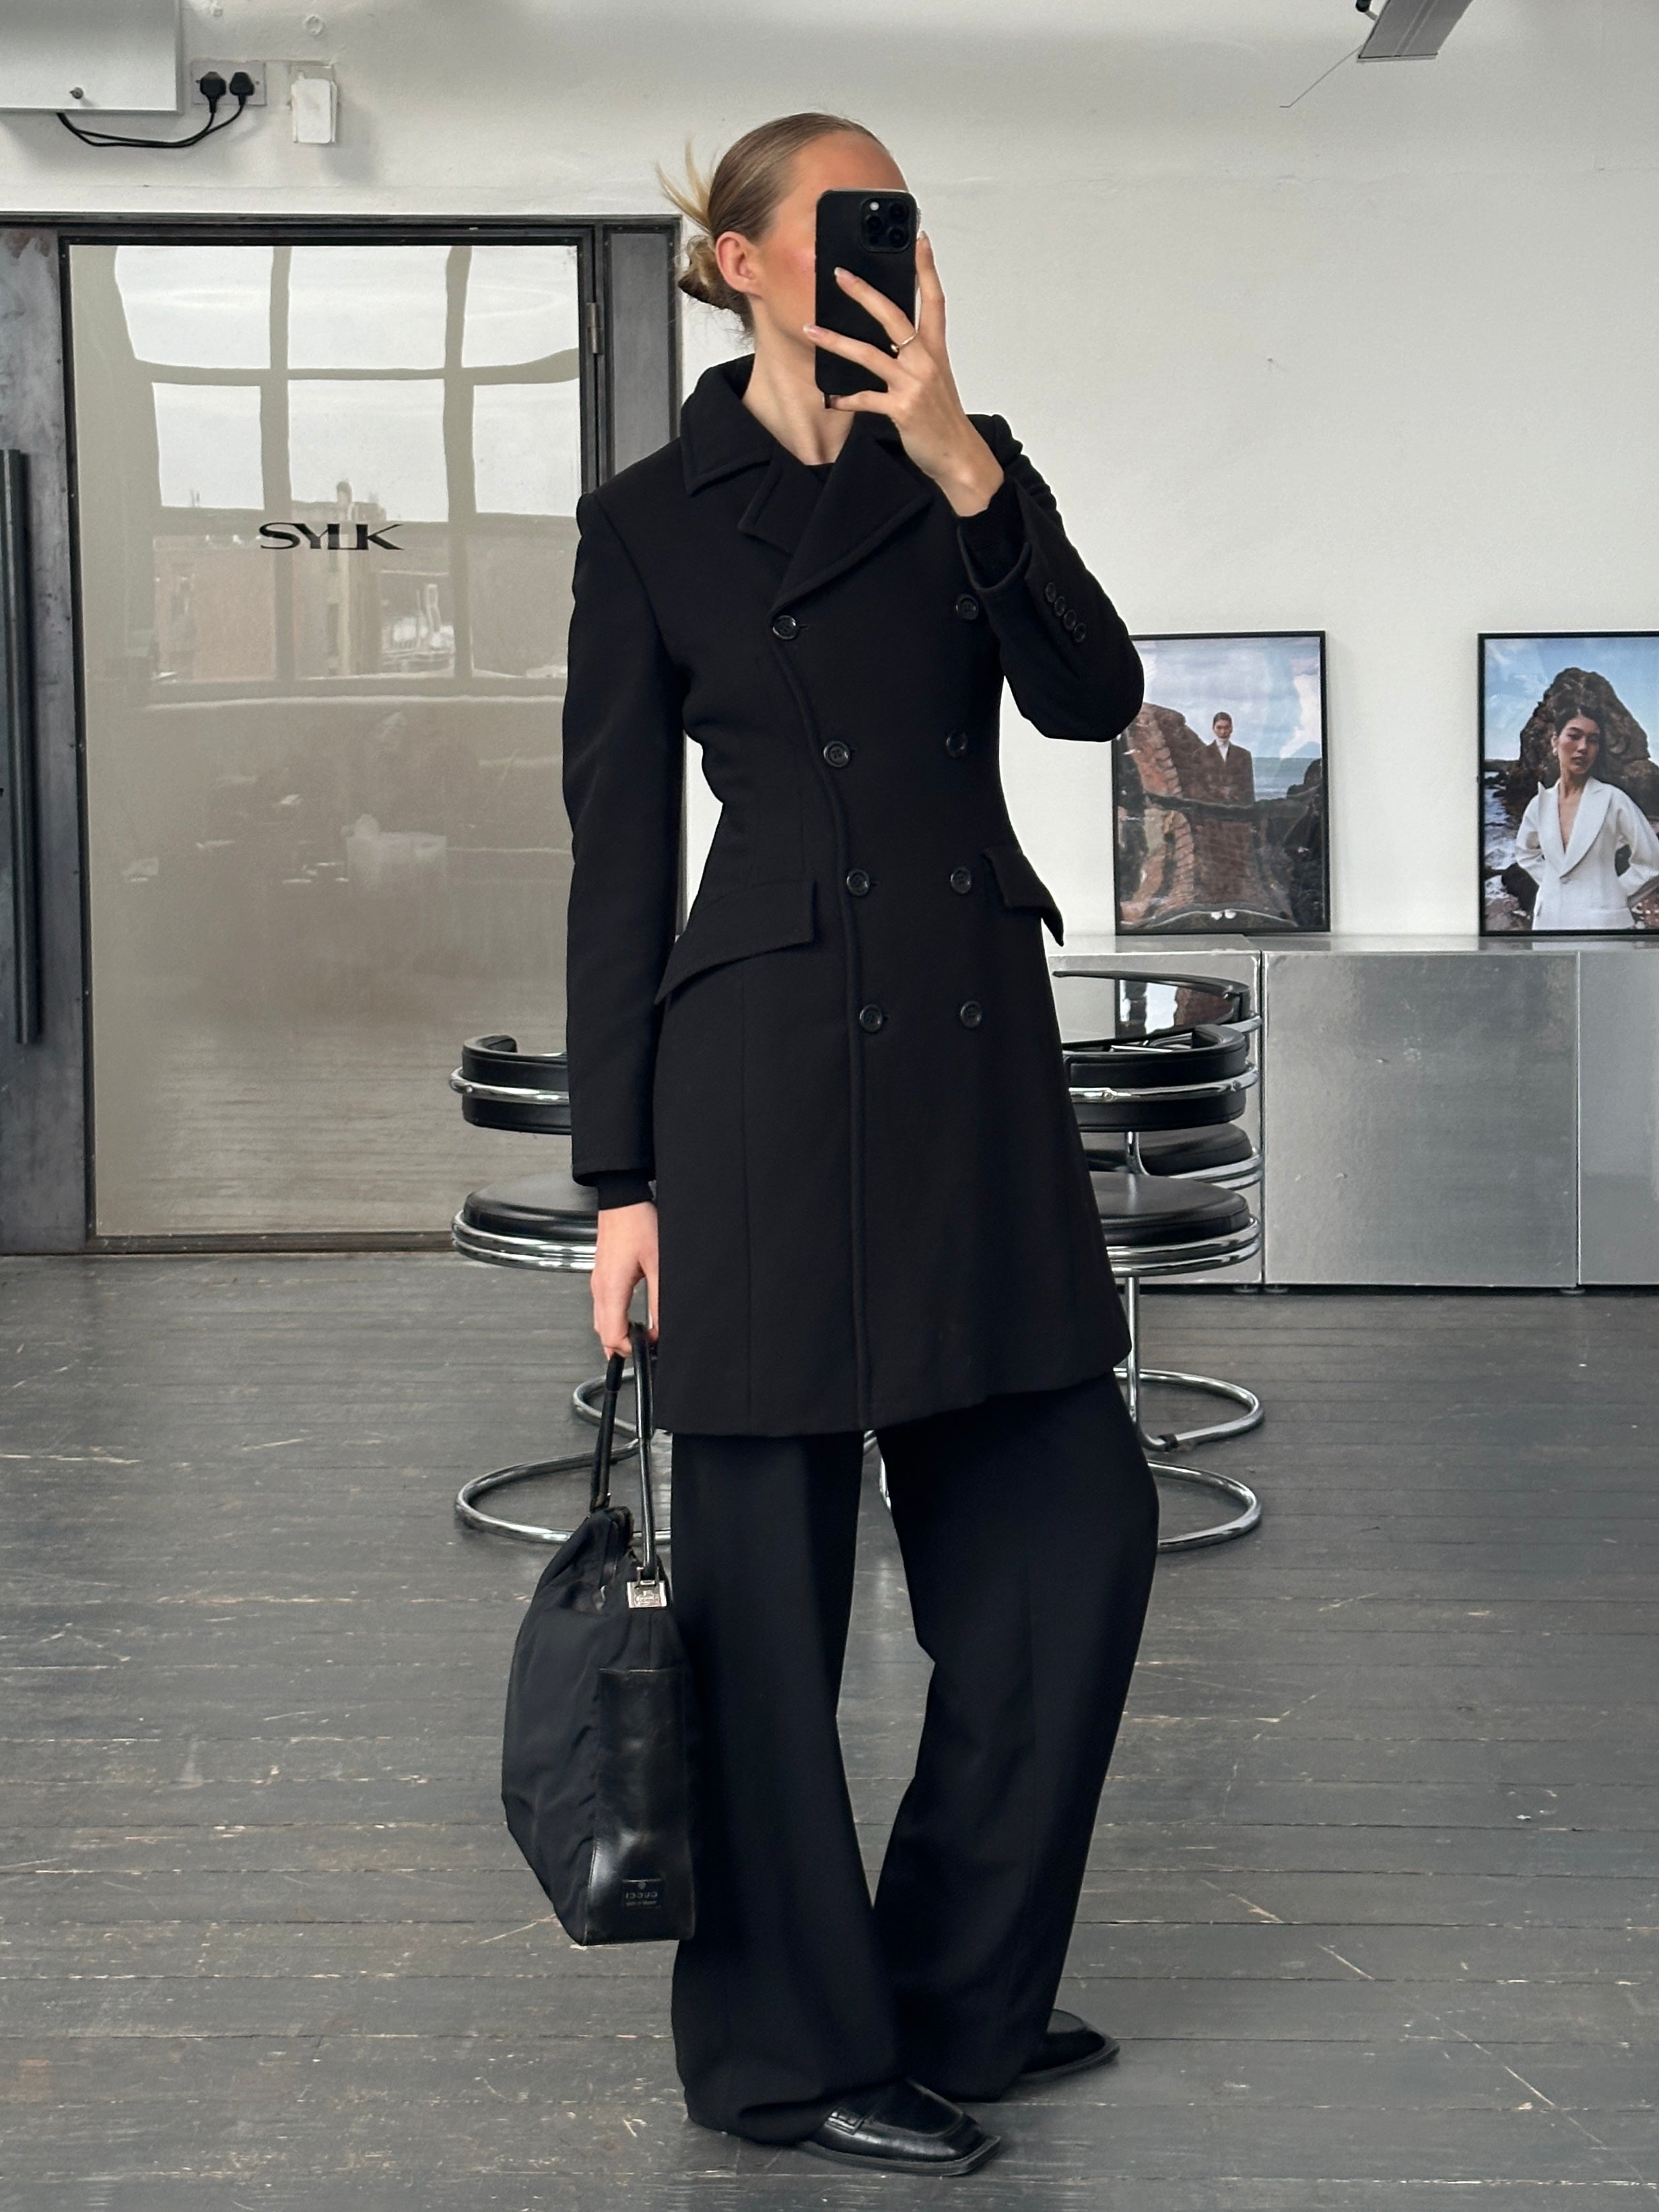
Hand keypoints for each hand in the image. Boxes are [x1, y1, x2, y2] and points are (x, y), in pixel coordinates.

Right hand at [591, 1201, 658, 1357]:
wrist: (622, 1200)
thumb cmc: (637, 1224)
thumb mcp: (657, 1264)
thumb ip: (659, 1299)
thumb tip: (661, 1327)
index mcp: (611, 1289)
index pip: (611, 1337)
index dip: (631, 1349)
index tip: (650, 1344)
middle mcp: (599, 1289)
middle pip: (603, 1334)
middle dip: (625, 1345)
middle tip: (648, 1342)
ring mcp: (597, 1283)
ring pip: (600, 1323)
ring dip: (619, 1334)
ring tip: (642, 1333)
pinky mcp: (600, 1277)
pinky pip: (602, 1309)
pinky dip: (614, 1321)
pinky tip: (630, 1319)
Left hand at [805, 234, 1003, 517]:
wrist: (959, 456)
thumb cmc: (943, 418)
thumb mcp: (935, 380)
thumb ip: (914, 357)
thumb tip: (887, 341)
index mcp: (936, 350)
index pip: (934, 300)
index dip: (927, 269)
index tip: (918, 240)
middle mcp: (925, 362)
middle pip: (893, 316)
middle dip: (865, 292)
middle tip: (841, 274)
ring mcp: (913, 384)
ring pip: (869, 354)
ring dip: (836, 341)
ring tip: (811, 330)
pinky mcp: (901, 409)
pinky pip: (865, 399)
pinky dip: (846, 398)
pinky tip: (832, 398)